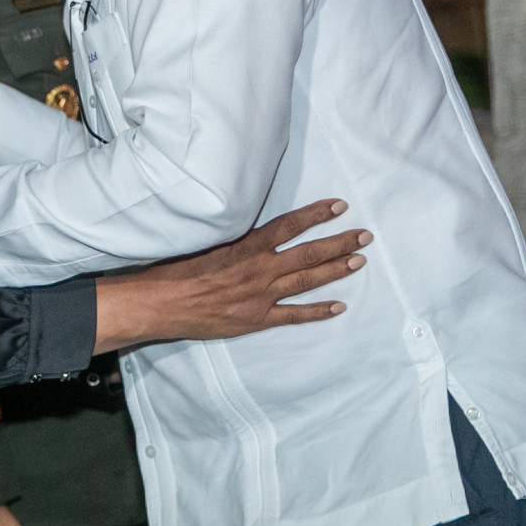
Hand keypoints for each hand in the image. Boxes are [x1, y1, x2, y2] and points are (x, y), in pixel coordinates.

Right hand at [95, 200, 369, 351]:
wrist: (160, 303)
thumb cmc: (176, 270)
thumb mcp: (207, 242)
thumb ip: (236, 238)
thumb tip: (255, 229)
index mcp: (247, 246)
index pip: (290, 225)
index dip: (316, 215)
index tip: (340, 207)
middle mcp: (260, 269)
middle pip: (308, 253)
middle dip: (339, 243)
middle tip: (365, 236)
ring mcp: (260, 296)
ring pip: (307, 280)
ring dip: (335, 270)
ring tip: (359, 261)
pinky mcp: (256, 319)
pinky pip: (294, 315)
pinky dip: (317, 311)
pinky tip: (338, 306)